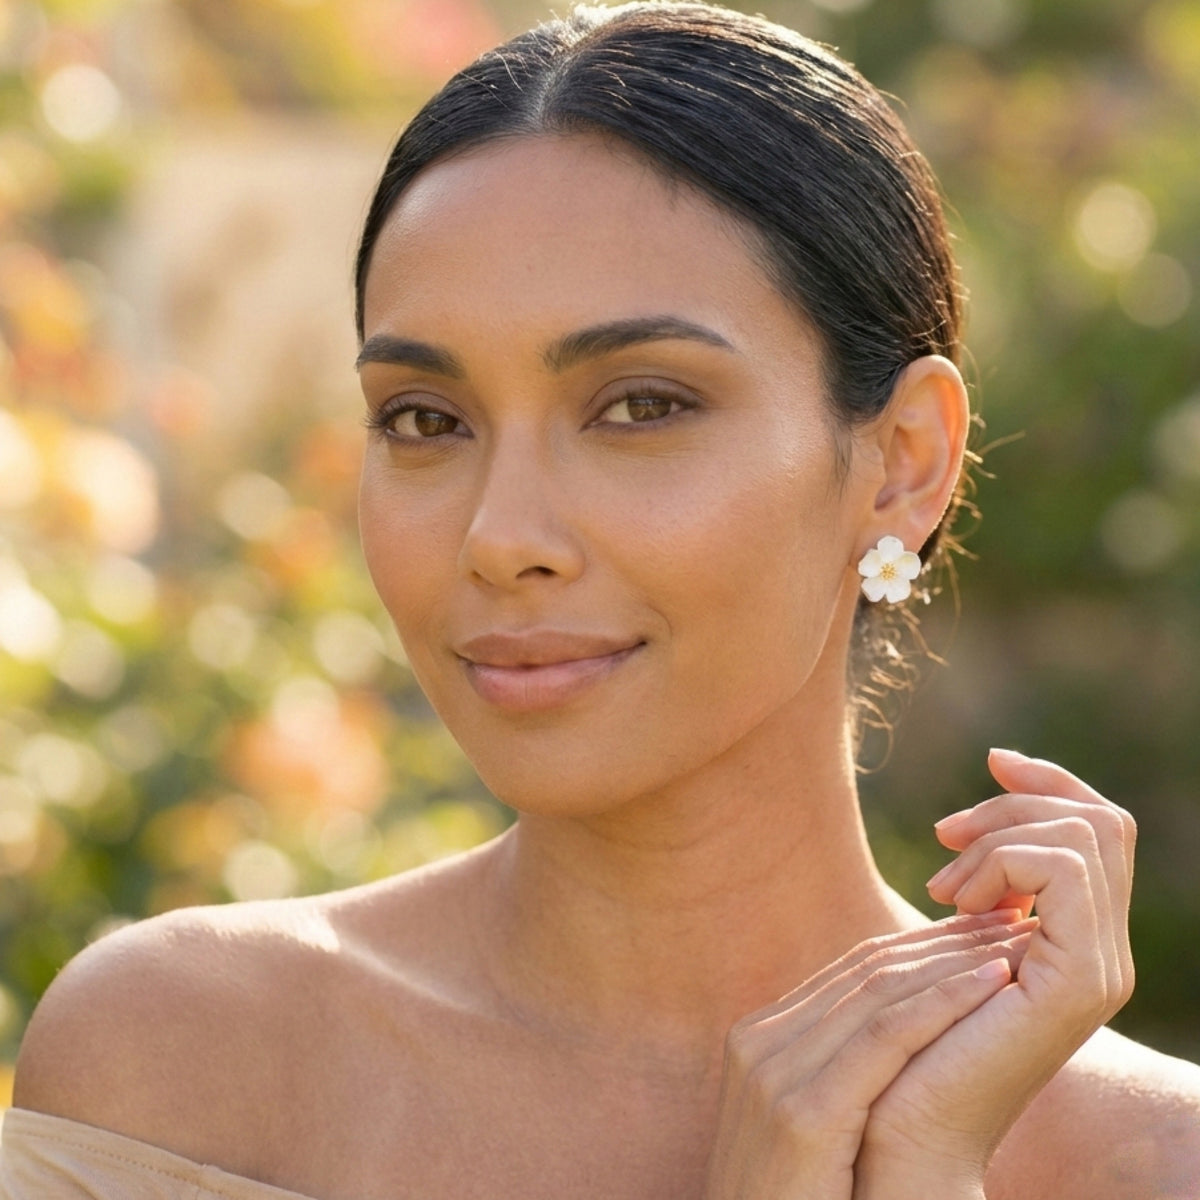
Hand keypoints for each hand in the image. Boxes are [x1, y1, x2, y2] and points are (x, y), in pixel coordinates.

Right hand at [701, 911, 1032, 1199]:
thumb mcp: (807, 1130)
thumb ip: (831, 1073)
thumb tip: (898, 1033)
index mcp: (758, 1039)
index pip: (849, 971)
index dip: (919, 943)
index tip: (978, 926)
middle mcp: (758, 1043)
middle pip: (864, 969)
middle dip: (943, 939)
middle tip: (1008, 914)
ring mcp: (773, 1074)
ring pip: (879, 992)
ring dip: (956, 959)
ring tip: (1015, 938)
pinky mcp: (802, 1112)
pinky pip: (886, 1037)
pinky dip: (946, 1002)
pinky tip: (996, 981)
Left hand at [854, 748, 1135, 1196]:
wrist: (896, 1128)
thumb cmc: (906, 1037)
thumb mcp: (949, 940)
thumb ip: (980, 890)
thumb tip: (981, 813)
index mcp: (1075, 942)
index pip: (1099, 830)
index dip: (1049, 782)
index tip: (992, 759)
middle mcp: (1101, 954)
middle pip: (1101, 820)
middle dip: (1016, 803)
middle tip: (947, 835)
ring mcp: (1098, 968)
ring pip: (1085, 834)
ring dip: (999, 838)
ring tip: (945, 888)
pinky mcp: (1078, 980)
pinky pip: (1063, 870)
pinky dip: (1002, 863)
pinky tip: (955, 903)